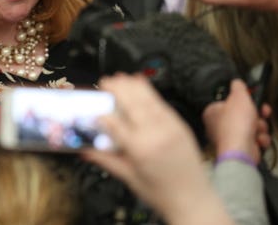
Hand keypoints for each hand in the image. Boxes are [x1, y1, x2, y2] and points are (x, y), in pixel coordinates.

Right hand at [82, 74, 229, 223]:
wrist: (193, 200)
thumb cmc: (163, 193)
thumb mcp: (128, 177)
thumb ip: (105, 159)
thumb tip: (85, 149)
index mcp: (140, 148)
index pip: (114, 122)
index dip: (100, 113)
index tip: (91, 109)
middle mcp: (156, 133)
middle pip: (132, 101)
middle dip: (116, 88)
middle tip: (104, 82)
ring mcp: (170, 126)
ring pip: (147, 96)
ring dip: (131, 85)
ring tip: (119, 78)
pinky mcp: (179, 124)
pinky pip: (161, 101)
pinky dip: (148, 91)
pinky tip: (140, 84)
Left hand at [203, 79, 271, 163]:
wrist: (241, 150)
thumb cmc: (236, 123)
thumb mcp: (238, 97)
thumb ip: (238, 87)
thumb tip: (237, 82)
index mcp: (212, 111)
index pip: (230, 102)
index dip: (244, 101)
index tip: (254, 99)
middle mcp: (218, 125)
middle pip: (243, 115)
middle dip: (256, 115)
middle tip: (261, 113)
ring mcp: (229, 138)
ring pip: (251, 127)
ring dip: (260, 127)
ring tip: (257, 129)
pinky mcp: (240, 148)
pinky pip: (254, 140)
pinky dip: (259, 139)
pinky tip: (258, 140)